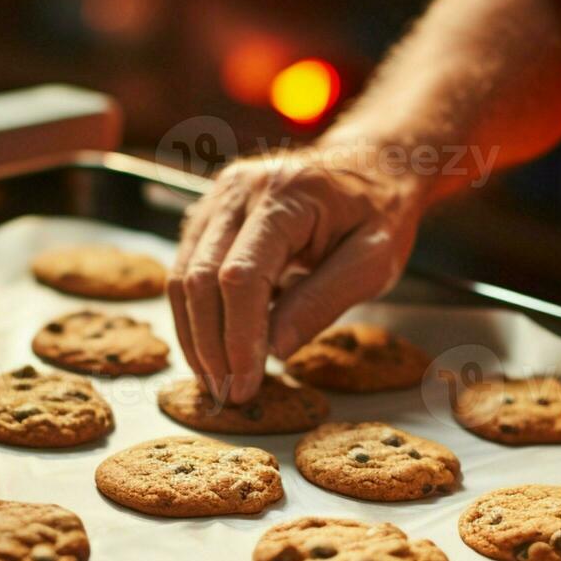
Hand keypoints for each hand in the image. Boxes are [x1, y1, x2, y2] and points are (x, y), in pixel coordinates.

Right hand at [168, 147, 427, 402]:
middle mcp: (240, 190)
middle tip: (227, 395)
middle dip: (209, 345)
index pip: (241, 276)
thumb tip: (274, 349)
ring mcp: (217, 198)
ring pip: (181, 276)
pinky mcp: (209, 214)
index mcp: (286, 196)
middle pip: (199, 277)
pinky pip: (184, 269)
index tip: (246, 384)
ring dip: (194, 336)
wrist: (371, 165)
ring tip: (217, 381)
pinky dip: (194, 316)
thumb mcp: (374, 260)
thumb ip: (324, 301)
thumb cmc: (379, 211)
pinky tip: (212, 350)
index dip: (238, 337)